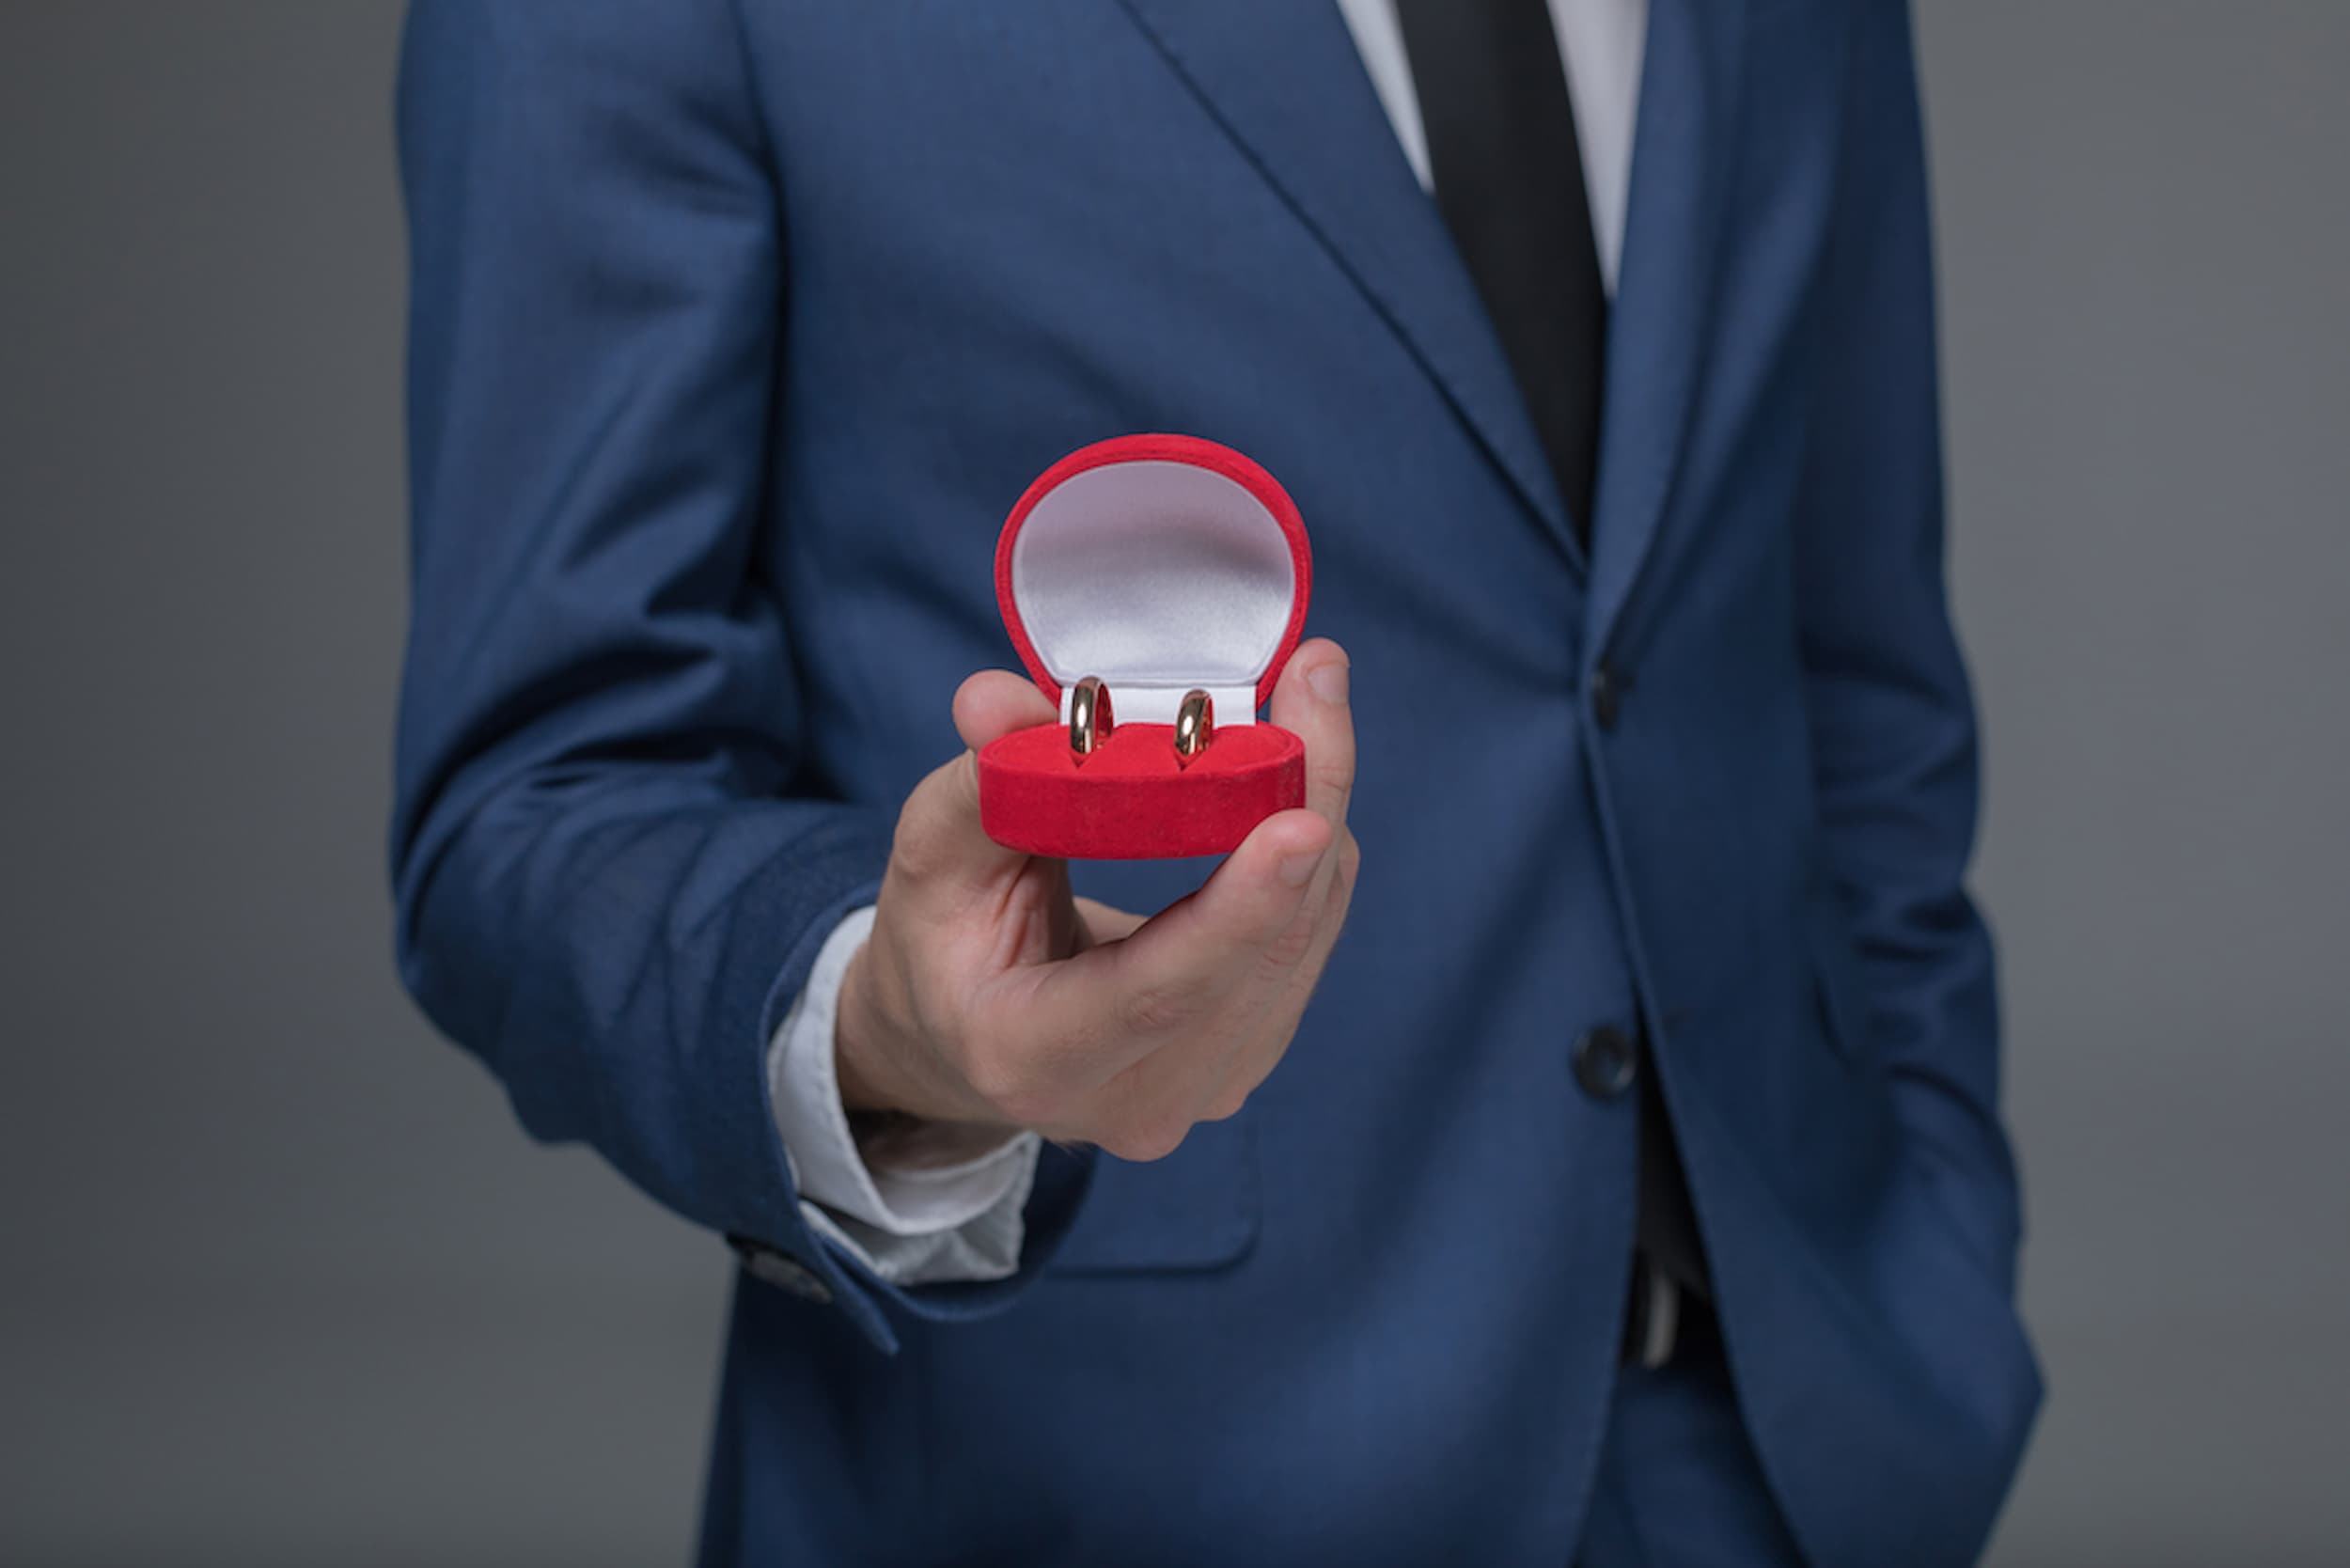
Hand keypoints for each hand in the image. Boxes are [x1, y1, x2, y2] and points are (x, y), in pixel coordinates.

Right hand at [835, 641, 1358, 1161]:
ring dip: (1321, 814)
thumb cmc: (945, 940)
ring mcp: (1202, 1090)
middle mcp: (1133, 1101)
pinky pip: (1309, 944)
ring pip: (1303, 945)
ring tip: (1310, 697)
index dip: (1238, 910)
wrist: (964, 1036)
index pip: (1157, 993)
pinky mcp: (1246, 1057)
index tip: (1303, 821)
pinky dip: (1311, 853)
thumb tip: (996, 696)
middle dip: (1308, 810)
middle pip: (1259, 960)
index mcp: (1032, 1058)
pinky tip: (1298, 771)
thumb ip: (979, 779)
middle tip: (1317, 678)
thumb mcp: (933, 857)